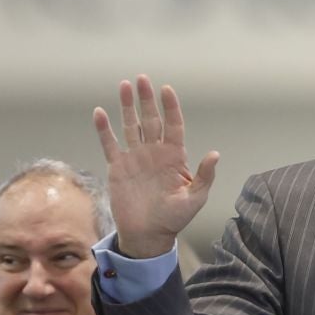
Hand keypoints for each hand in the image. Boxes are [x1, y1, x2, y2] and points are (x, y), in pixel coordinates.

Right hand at [92, 74, 219, 259]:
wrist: (148, 235)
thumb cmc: (174, 218)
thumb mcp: (195, 199)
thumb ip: (204, 176)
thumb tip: (215, 154)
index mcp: (174, 156)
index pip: (173, 124)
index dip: (170, 107)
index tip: (166, 90)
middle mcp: (154, 152)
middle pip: (150, 119)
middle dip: (146, 99)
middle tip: (142, 79)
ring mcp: (135, 158)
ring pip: (130, 126)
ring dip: (126, 106)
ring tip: (124, 86)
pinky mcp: (118, 168)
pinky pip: (110, 145)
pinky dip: (104, 130)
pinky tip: (99, 113)